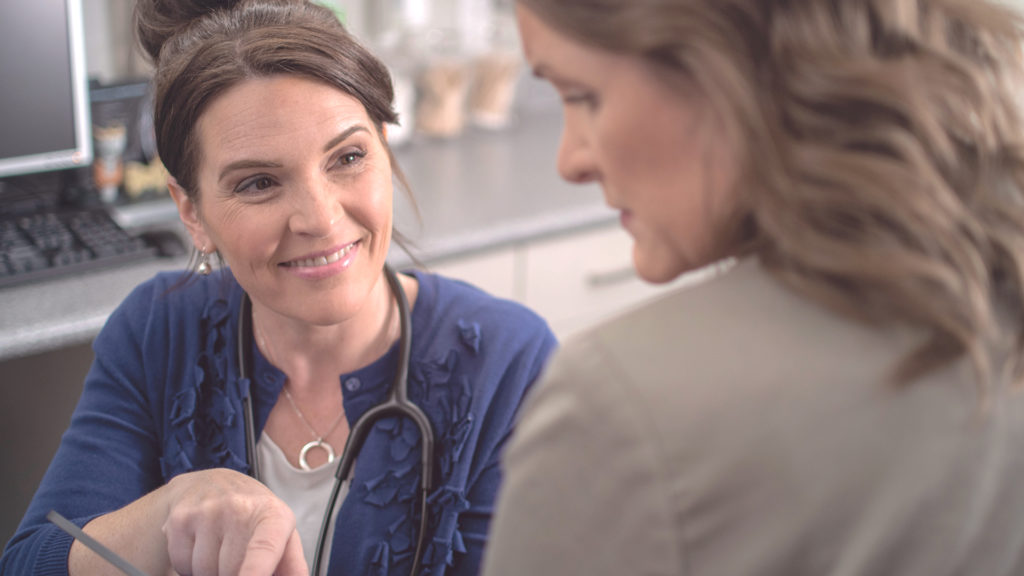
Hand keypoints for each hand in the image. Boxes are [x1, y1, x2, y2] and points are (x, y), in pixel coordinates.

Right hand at [161, 468, 307, 575]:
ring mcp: (207, 511)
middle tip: (236, 556)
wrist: (210, 483)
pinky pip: (182, 564)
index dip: (255, 572)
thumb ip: (292, 563)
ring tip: (218, 548)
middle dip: (233, 574)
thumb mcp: (281, 532)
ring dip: (209, 571)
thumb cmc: (252, 516)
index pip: (264, 548)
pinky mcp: (180, 519)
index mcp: (272, 515)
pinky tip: (199, 545)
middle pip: (231, 571)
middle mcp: (239, 507)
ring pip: (204, 571)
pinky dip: (188, 566)